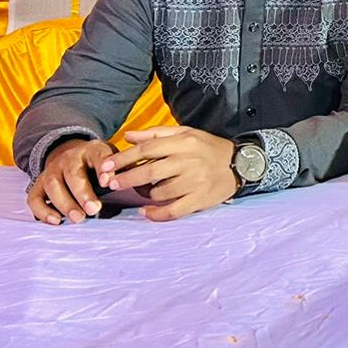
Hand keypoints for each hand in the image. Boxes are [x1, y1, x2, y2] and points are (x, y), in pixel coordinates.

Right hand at [27, 136, 114, 224]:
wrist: (71, 156)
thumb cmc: (98, 163)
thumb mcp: (112, 159)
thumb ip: (121, 168)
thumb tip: (131, 179)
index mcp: (91, 150)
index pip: (98, 155)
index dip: (102, 168)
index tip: (108, 182)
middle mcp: (68, 159)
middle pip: (73, 174)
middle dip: (83, 193)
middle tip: (94, 209)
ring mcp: (51, 171)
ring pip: (53, 185)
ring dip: (65, 204)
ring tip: (78, 218)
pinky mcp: (38, 186)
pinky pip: (34, 198)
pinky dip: (43, 211)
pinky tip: (55, 221)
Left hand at [97, 125, 236, 221]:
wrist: (242, 163)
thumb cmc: (208, 148)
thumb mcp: (186, 133)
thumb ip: (156, 134)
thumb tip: (128, 136)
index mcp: (184, 142)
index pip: (148, 149)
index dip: (124, 158)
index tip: (105, 166)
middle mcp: (189, 160)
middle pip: (150, 170)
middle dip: (126, 178)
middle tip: (111, 183)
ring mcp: (195, 181)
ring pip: (159, 192)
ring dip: (145, 195)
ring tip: (142, 193)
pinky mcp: (199, 199)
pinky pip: (172, 210)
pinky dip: (156, 214)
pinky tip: (147, 212)